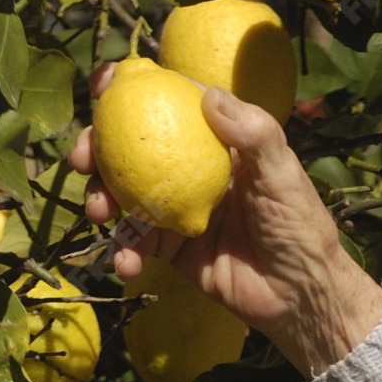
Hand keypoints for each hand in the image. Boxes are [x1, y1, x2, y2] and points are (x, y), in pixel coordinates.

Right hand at [71, 78, 381, 374]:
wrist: (301, 295)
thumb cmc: (299, 227)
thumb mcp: (282, 174)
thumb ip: (253, 133)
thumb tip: (208, 96)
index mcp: (215, 140)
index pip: (168, 103)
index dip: (130, 90)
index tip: (102, 87)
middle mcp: (191, 169)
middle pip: (131, 149)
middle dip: (97, 149)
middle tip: (80, 159)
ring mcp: (178, 208)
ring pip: (125, 195)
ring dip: (101, 200)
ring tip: (97, 213)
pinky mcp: (174, 249)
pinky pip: (138, 244)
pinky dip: (125, 252)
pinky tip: (125, 263)